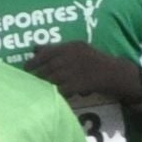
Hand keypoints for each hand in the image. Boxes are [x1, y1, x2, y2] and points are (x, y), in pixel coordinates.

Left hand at [23, 42, 141, 106]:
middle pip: (48, 66)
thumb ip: (57, 49)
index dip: (34, 61)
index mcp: (72, 46)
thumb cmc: (96, 61)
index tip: (26, 67)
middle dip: (37, 74)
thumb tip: (34, 48)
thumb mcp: (79, 49)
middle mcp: (72, 56)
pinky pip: (62, 89)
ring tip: (37, 89)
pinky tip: (53, 96)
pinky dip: (56, 93)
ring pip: (53, 78)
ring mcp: (75, 70)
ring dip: (44, 84)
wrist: (116, 74)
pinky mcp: (79, 84)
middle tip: (28, 81)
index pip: (47, 52)